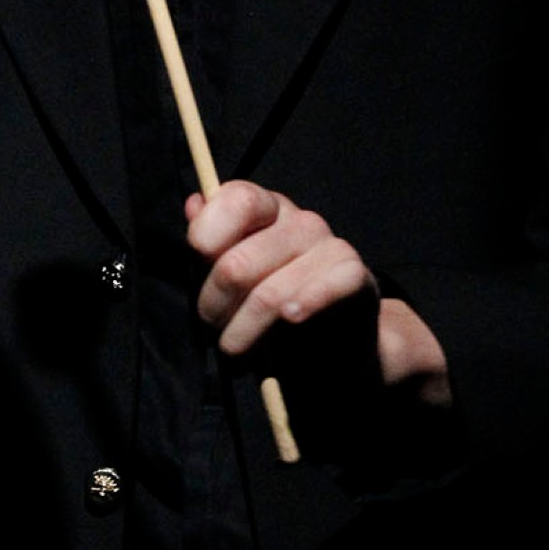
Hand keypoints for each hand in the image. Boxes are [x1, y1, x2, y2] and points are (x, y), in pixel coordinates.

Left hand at [186, 182, 451, 405]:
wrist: (336, 343)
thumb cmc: (273, 304)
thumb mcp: (233, 272)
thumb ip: (210, 238)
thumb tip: (193, 204)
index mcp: (267, 208)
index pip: (237, 200)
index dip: (208, 234)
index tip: (198, 266)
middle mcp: (298, 220)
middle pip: (238, 262)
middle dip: (214, 305)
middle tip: (213, 328)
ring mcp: (329, 245)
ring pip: (269, 293)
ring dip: (243, 330)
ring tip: (235, 349)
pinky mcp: (354, 275)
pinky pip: (325, 286)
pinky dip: (303, 304)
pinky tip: (291, 319)